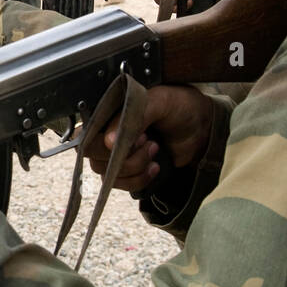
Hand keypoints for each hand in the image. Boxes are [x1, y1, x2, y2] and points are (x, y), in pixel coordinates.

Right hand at [83, 85, 214, 192]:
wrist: (202, 128)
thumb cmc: (180, 107)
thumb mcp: (158, 101)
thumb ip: (132, 117)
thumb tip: (107, 141)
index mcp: (107, 111)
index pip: (83, 131)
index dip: (99, 140)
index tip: (125, 137)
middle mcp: (104, 133)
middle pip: (91, 155)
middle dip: (122, 154)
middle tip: (147, 140)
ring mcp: (114, 155)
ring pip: (106, 173)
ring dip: (134, 166)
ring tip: (155, 148)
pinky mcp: (127, 172)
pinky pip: (120, 185)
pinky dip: (139, 179)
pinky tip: (155, 166)